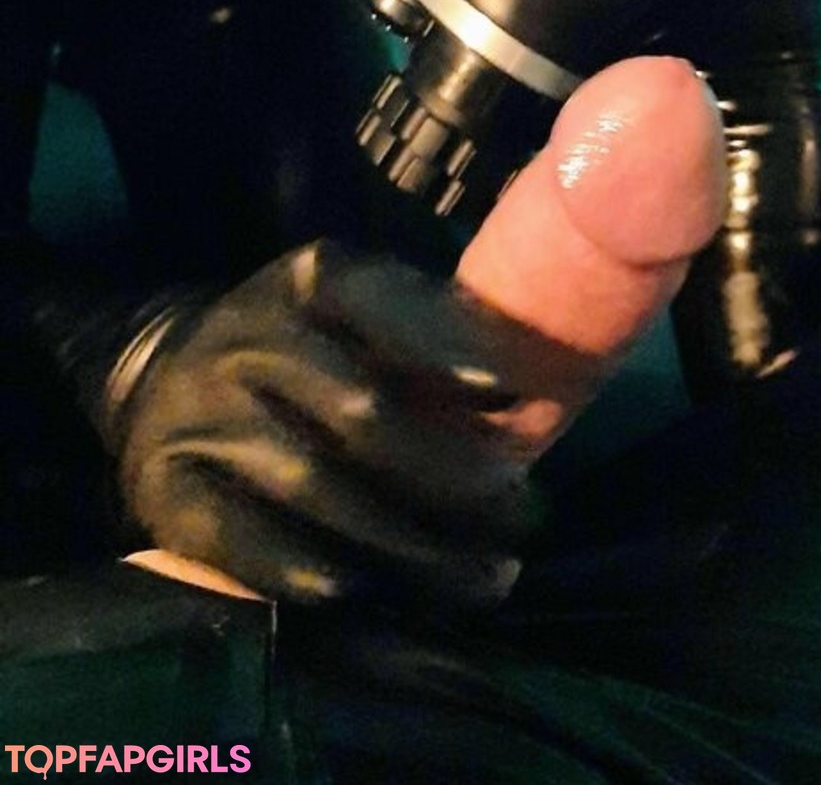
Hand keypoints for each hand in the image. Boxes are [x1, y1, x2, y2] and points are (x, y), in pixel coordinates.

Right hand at [115, 58, 724, 606]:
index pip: (384, 301)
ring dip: (418, 548)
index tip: (526, 391)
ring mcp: (207, 418)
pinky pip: (264, 552)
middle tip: (527, 517)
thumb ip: (463, 314)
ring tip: (490, 575)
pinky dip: (332, 578)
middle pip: (369, 416)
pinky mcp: (175, 495)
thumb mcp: (367, 309)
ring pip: (328, 493)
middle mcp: (254, 337)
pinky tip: (383, 595)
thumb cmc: (311, 349)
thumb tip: (609, 280)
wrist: (158, 387)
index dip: (455, 345)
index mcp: (314, 278)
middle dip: (460, 475)